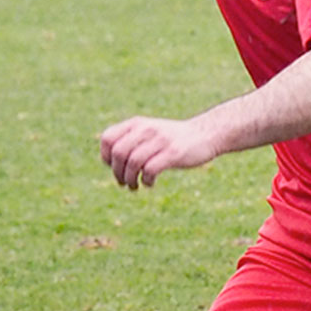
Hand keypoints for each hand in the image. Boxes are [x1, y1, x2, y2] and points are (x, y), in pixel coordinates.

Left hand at [99, 115, 217, 189]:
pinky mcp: (173, 153)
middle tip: (123, 183)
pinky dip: (146, 180)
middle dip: (117, 172)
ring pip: (132, 162)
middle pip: (118, 153)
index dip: (106, 157)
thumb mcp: (149, 133)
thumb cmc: (173, 139)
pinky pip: (150, 169)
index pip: (107, 138)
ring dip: (130, 180)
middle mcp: (146, 129)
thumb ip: (130, 141)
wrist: (205, 134)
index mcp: (137, 124)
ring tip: (135, 186)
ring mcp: (160, 140)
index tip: (114, 167)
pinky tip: (150, 183)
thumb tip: (108, 162)